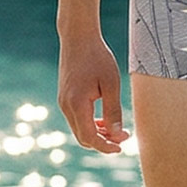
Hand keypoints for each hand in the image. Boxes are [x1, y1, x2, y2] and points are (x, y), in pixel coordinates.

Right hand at [57, 34, 129, 154]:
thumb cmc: (97, 57)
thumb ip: (113, 111)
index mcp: (77, 104)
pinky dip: (91, 124)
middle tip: (123, 138)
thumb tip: (116, 134)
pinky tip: (104, 119)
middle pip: (83, 137)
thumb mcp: (111, 84)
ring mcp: (63, 102)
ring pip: (80, 129)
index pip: (90, 137)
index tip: (121, 148)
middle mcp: (66, 106)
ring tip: (117, 129)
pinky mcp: (65, 98)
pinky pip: (77, 119)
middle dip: (103, 142)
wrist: (78, 38)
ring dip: (97, 133)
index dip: (106, 147)